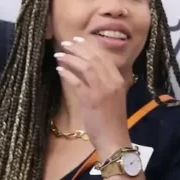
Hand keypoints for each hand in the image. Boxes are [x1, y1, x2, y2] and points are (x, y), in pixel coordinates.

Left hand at [54, 36, 131, 156]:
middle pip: (94, 58)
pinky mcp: (91, 100)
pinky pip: (77, 82)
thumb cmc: (113, 120)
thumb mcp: (114, 97)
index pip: (104, 57)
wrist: (114, 139)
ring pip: (86, 67)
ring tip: (60, 54)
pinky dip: (67, 73)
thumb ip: (106, 82)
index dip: (90, 46)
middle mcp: (112, 82)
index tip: (78, 40)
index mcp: (119, 80)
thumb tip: (91, 68)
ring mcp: (102, 90)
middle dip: (78, 48)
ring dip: (71, 58)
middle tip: (66, 43)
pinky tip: (60, 69)